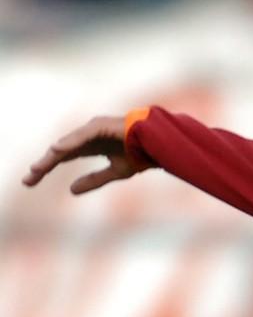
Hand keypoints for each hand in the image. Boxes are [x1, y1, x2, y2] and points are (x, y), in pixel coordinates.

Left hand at [22, 116, 141, 193]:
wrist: (160, 144)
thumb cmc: (141, 154)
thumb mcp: (115, 172)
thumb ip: (94, 180)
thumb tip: (70, 190)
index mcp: (90, 146)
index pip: (62, 158)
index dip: (46, 168)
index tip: (30, 181)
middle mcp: (88, 137)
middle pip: (60, 152)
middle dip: (44, 165)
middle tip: (29, 179)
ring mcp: (93, 130)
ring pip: (68, 144)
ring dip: (52, 156)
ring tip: (39, 168)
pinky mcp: (101, 126)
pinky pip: (83, 135)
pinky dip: (70, 142)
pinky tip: (57, 150)